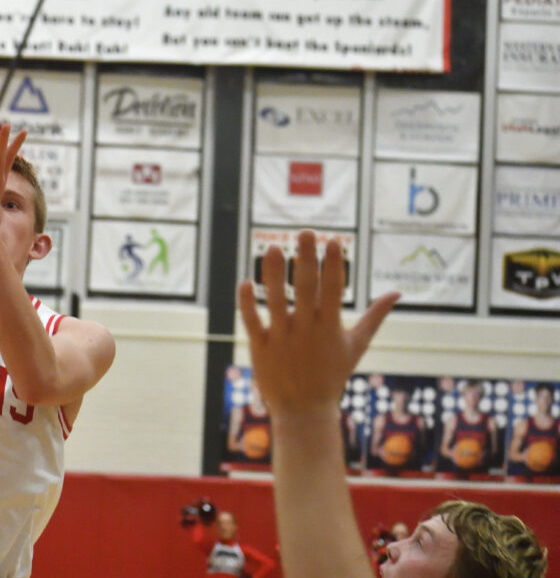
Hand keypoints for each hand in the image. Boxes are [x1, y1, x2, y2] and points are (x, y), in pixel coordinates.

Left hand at [238, 231, 397, 417]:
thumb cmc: (332, 375)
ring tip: (273, 248)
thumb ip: (374, 317)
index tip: (333, 240)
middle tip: (304, 232)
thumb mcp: (356, 345)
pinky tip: (246, 281)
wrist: (305, 412)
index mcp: (330, 327)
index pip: (333, 290)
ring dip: (274, 274)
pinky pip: (252, 320)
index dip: (333, 265)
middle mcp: (306, 329)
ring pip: (275, 300)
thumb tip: (397, 293)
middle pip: (306, 289)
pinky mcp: (260, 346)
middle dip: (306, 260)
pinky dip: (247, 303)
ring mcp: (281, 337)